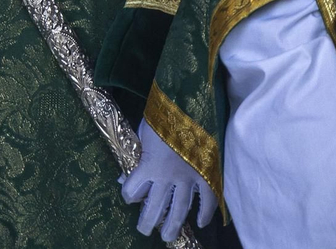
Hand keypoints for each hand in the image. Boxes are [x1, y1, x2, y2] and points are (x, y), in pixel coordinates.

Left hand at [119, 123, 215, 242]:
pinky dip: (205, 212)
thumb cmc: (162, 114)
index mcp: (148, 165)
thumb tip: (130, 170)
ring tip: (167, 237)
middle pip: (154, 209)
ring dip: (172, 225)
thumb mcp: (142, 132)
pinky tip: (199, 222)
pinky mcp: (206, 174)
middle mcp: (167, 176)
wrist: (188, 100)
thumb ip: (138, 153)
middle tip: (144, 230)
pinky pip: (207, 199)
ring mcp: (188, 177)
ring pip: (179, 210)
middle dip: (147, 223)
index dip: (129, 193)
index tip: (131, 193)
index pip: (132, 191)